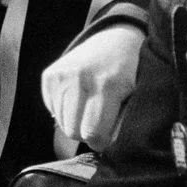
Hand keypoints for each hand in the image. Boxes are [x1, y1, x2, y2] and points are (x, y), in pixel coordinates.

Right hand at [42, 23, 145, 153]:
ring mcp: (61, 76)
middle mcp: (80, 79)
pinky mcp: (49, 75)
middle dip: (86, 134)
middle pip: (73, 131)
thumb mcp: (136, 96)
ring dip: (75, 122)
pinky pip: (52, 109)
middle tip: (99, 123)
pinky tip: (78, 98)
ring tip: (90, 109)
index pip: (93, 133)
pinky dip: (64, 110)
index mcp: (106, 86)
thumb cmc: (131, 73)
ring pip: (61, 123)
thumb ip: (123, 123)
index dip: (101, 142)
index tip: (108, 136)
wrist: (115, 39)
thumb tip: (106, 147)